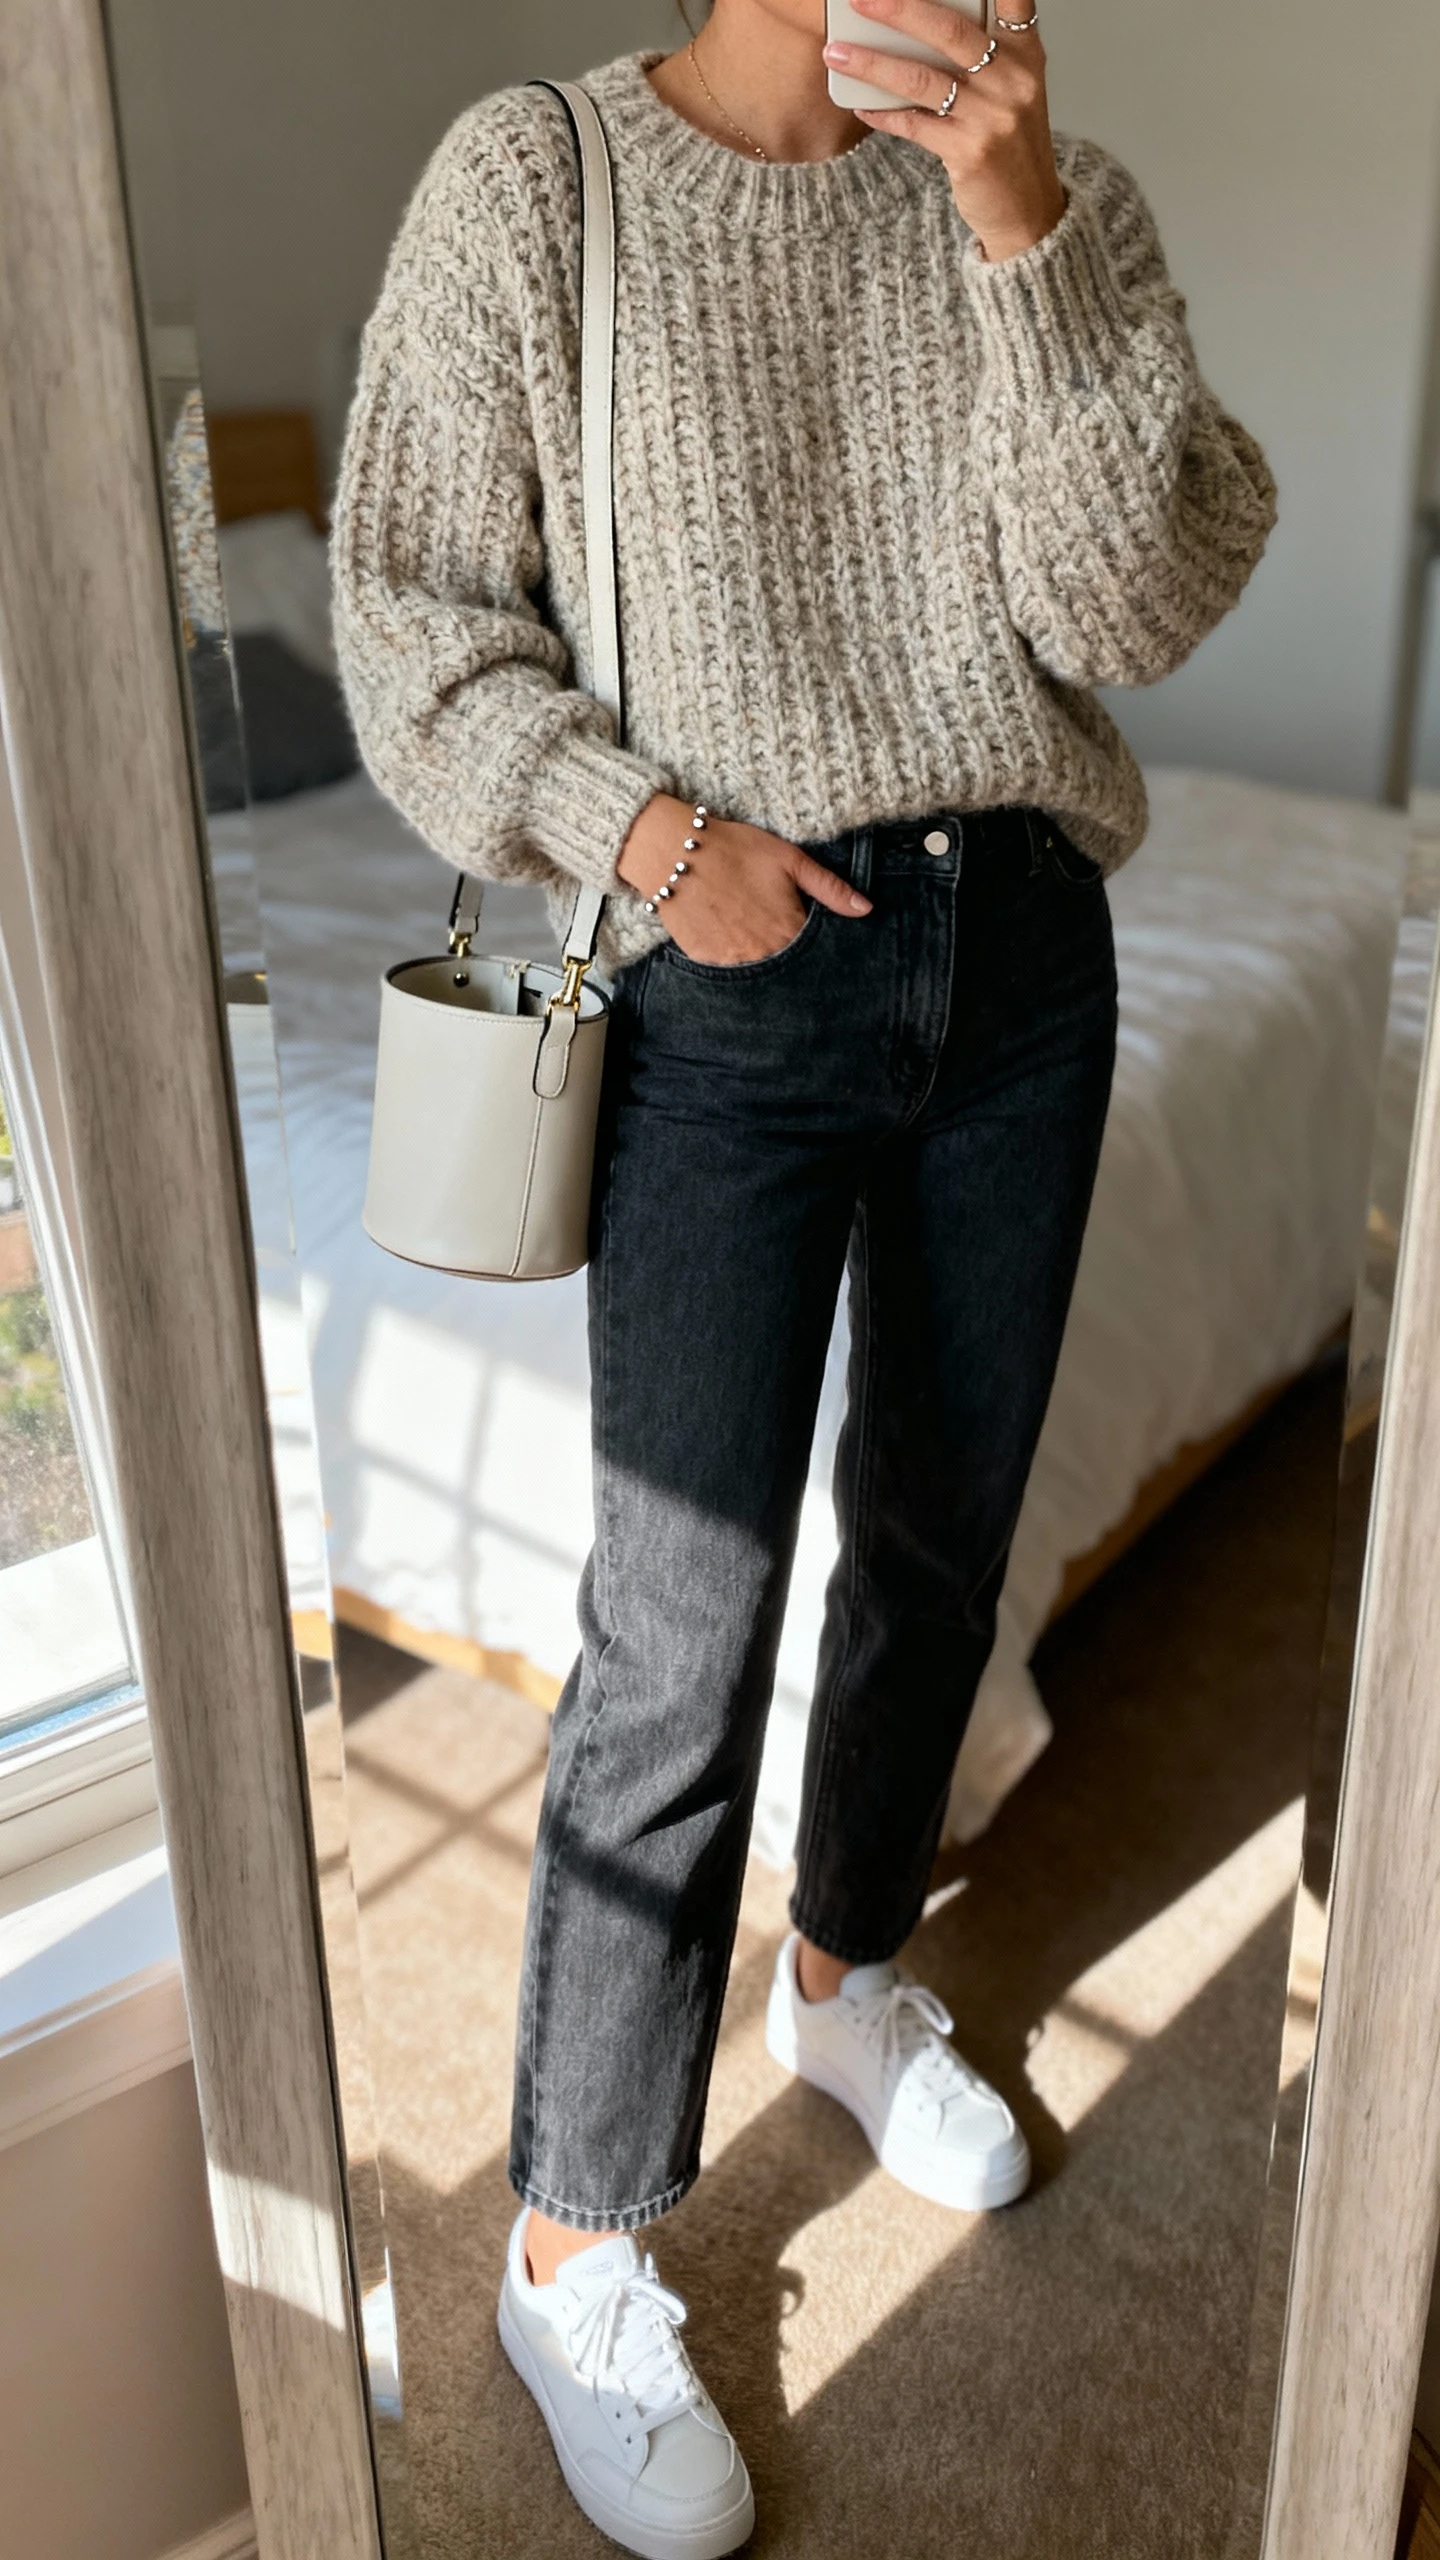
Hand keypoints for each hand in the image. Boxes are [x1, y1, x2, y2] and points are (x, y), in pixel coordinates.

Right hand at [617, 793, 871, 963]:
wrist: (674, 852)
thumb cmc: (735, 849)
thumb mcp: (790, 860)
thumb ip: (830, 888)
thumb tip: (866, 909)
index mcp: (789, 930)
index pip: (813, 953)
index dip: (811, 943)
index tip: (801, 928)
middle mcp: (764, 953)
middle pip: (786, 967)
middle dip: (786, 954)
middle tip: (770, 927)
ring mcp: (733, 962)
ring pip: (758, 972)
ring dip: (760, 959)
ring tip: (749, 931)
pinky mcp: (705, 961)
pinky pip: (728, 971)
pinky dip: (732, 959)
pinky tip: (728, 935)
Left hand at [823, 0, 1066, 262]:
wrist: (1028, 210)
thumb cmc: (1011, 143)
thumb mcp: (1012, 89)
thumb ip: (981, 54)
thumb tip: (912, 28)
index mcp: (1025, 53)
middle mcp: (1013, 79)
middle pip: (949, 30)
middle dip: (899, 10)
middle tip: (861, 1)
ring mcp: (992, 117)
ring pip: (921, 78)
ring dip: (873, 64)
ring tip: (836, 54)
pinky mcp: (969, 153)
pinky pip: (913, 125)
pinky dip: (883, 113)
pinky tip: (859, 104)